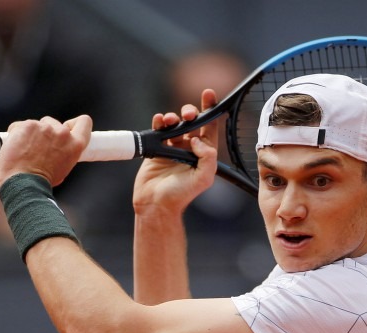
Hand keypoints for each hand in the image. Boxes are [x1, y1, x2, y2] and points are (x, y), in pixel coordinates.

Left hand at [0, 115, 92, 187]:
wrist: (25, 183)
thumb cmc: (42, 181)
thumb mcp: (63, 168)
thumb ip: (64, 151)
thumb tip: (56, 146)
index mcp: (75, 145)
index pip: (84, 122)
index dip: (74, 124)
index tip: (68, 128)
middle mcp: (62, 133)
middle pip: (55, 123)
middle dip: (47, 133)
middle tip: (39, 149)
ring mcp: (45, 127)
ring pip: (37, 124)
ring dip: (32, 134)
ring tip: (26, 151)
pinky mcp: (28, 125)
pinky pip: (19, 126)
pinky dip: (17, 134)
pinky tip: (15, 148)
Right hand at [133, 89, 218, 213]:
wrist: (156, 203)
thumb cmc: (180, 195)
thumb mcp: (203, 178)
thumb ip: (207, 157)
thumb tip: (196, 140)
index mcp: (203, 154)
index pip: (209, 128)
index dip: (210, 110)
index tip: (208, 94)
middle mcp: (189, 148)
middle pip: (192, 122)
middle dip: (190, 112)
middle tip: (188, 114)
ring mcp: (172, 147)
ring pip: (174, 123)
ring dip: (173, 117)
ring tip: (170, 121)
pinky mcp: (156, 148)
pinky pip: (158, 129)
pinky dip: (158, 122)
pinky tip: (159, 121)